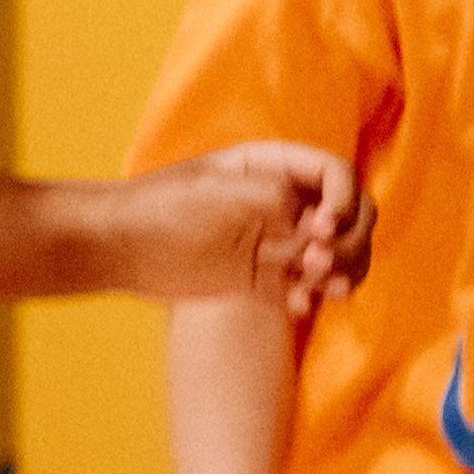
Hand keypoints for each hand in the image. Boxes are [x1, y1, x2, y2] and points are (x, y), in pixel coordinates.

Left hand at [120, 143, 369, 313]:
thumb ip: (278, 200)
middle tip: (318, 262)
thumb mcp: (223, 191)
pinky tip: (297, 306)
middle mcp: (286, 201)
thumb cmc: (164, 207)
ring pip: (338, 254)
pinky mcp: (266, 277)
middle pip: (351, 216)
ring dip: (342, 271)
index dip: (343, 201)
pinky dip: (313, 296)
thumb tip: (318, 230)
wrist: (122, 247)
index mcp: (277, 167)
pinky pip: (308, 287)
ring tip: (320, 288)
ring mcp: (278, 240)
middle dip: (348, 241)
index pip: (337, 176)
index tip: (322, 229)